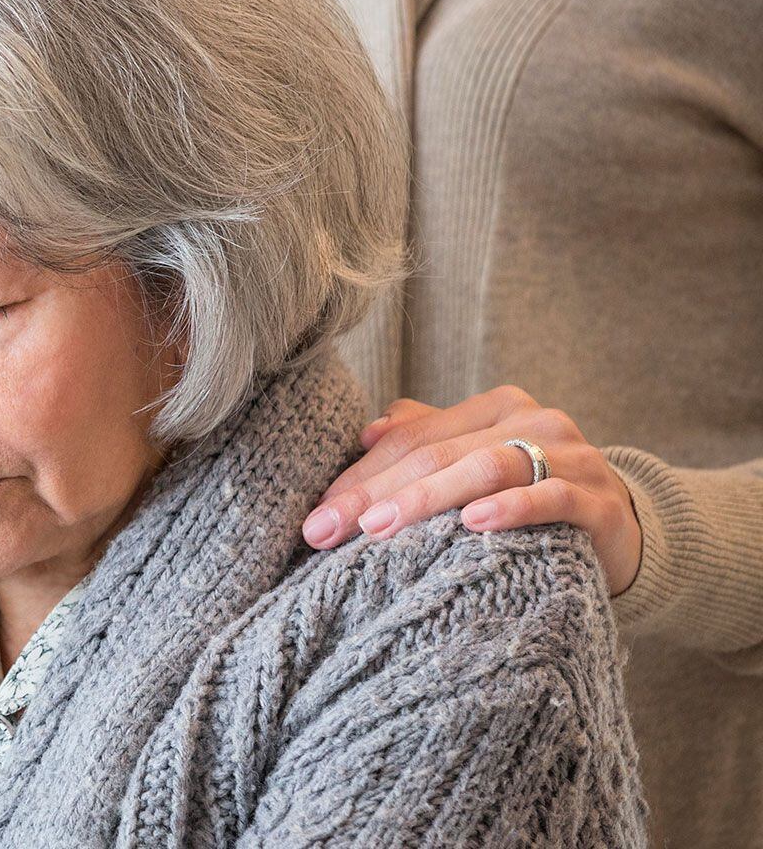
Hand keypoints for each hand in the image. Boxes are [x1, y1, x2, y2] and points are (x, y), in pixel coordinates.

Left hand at [300, 385, 643, 594]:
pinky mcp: (600, 500)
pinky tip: (473, 524)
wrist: (626, 530)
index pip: (411, 437)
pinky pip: (550, 497)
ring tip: (380, 527)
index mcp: (495, 408)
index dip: (359, 474)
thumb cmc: (533, 495)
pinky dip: (511, 508)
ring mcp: (570, 457)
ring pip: (486, 468)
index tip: (314, 517)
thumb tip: (366, 429)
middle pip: (438, 454)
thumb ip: (428, 438)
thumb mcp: (478, 463)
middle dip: (374, 494)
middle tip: (326, 531)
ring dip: (428, 498)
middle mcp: (532, 421)